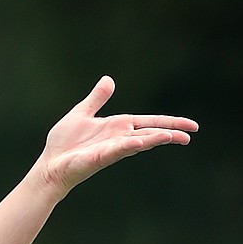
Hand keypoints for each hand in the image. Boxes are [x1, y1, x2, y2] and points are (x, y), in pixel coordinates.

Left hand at [35, 76, 195, 195]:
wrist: (50, 164)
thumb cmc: (64, 143)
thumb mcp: (82, 113)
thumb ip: (97, 99)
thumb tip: (108, 79)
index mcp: (117, 127)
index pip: (150, 123)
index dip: (170, 122)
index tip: (192, 126)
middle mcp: (119, 138)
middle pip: (151, 133)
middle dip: (170, 133)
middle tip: (191, 135)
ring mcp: (111, 149)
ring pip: (138, 142)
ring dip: (154, 139)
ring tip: (173, 137)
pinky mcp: (99, 157)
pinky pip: (117, 150)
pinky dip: (129, 146)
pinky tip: (140, 143)